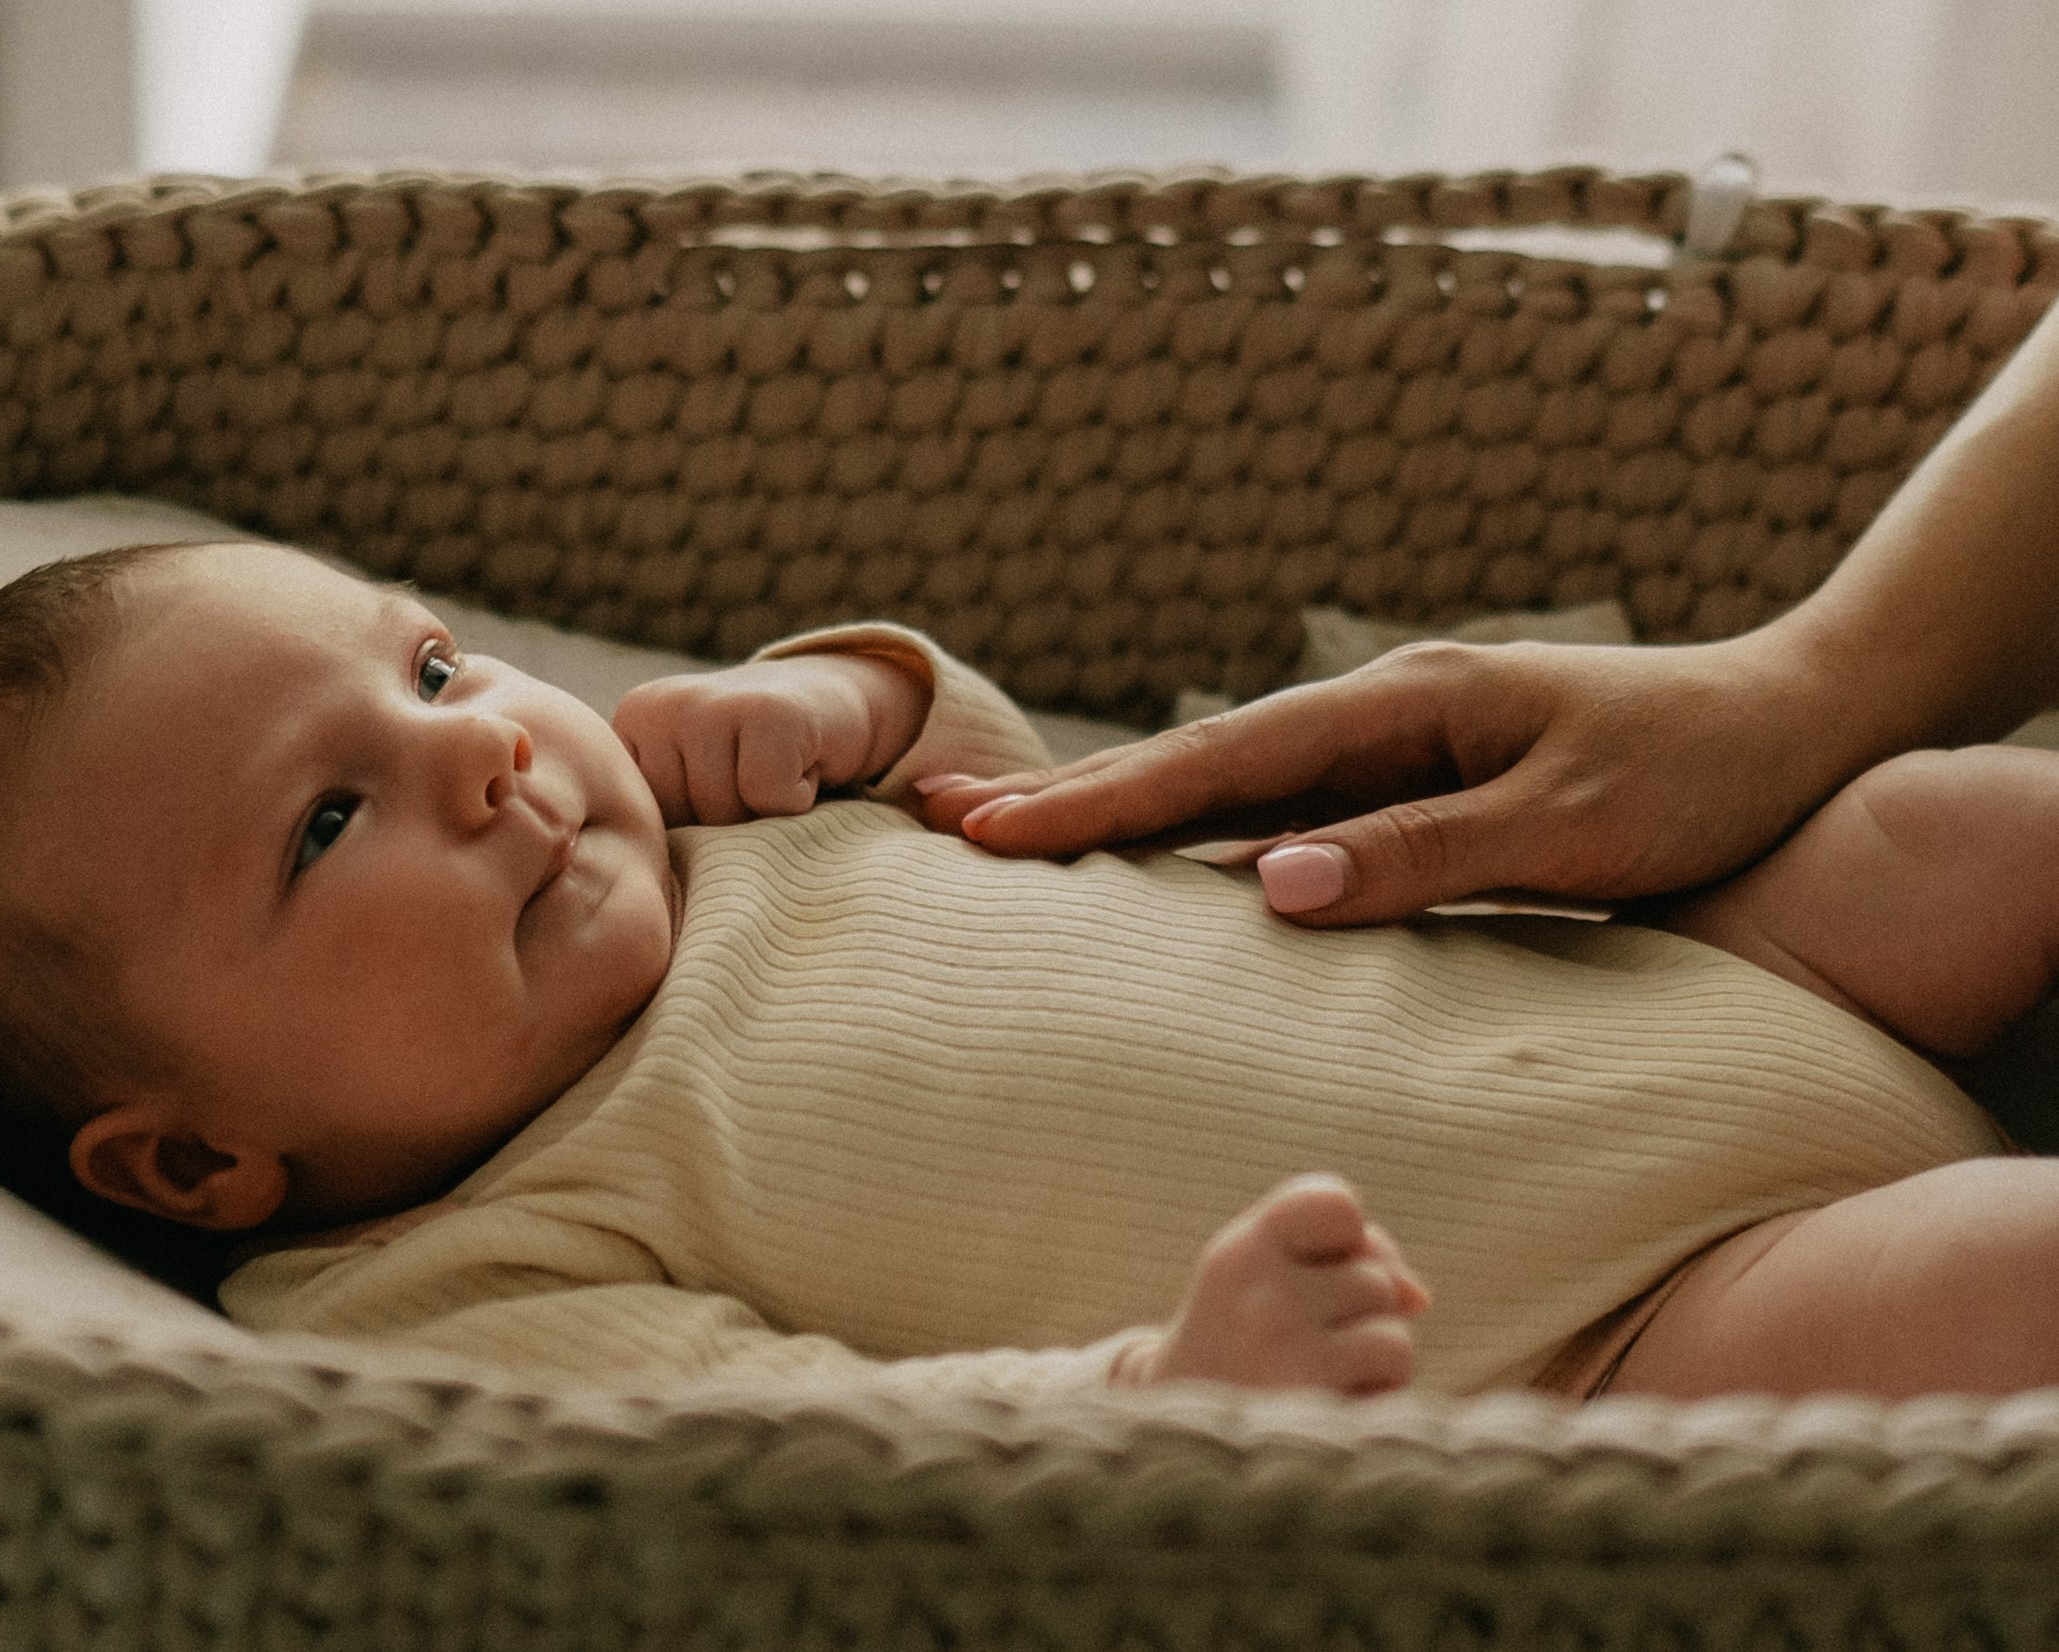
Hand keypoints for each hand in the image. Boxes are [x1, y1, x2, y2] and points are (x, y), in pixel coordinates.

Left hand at [613, 654, 927, 825]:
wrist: (834, 704)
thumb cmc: (758, 765)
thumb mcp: (691, 789)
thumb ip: (661, 818)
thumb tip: (644, 886)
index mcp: (630, 728)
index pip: (643, 825)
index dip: (690, 833)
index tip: (716, 799)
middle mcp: (659, 708)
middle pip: (682, 822)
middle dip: (723, 826)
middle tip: (752, 786)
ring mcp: (710, 703)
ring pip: (723, 814)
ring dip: (763, 814)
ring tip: (775, 777)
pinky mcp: (768, 710)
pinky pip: (768, 796)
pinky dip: (796, 799)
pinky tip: (801, 767)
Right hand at [915, 632, 1883, 925]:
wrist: (1793, 724)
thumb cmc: (1695, 777)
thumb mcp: (1571, 826)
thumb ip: (1423, 854)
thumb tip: (1268, 886)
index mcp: (1402, 707)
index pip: (1221, 765)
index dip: (1104, 805)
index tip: (995, 835)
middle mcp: (1379, 713)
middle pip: (1197, 763)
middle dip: (1071, 797)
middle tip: (944, 819)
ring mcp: (1391, 744)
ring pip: (1229, 786)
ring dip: (1121, 814)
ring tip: (1012, 840)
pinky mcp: (1414, 783)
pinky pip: (1281, 811)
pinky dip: (1199, 834)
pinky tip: (1156, 864)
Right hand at [1112, 1174, 1426, 1395]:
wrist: (1177, 1451)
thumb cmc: (1240, 1350)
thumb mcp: (1263, 1283)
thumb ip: (1342, 1261)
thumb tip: (1418, 1298)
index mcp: (1239, 1255)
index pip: (1335, 1204)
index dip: (1349, 1236)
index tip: (1317, 1270)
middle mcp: (1258, 1298)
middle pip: (1374, 1275)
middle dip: (1359, 1312)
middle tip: (1299, 1345)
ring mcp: (1287, 1355)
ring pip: (1393, 1330)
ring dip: (1374, 1359)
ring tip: (1317, 1380)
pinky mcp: (1319, 1409)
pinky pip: (1394, 1376)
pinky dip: (1378, 1395)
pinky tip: (1330, 1409)